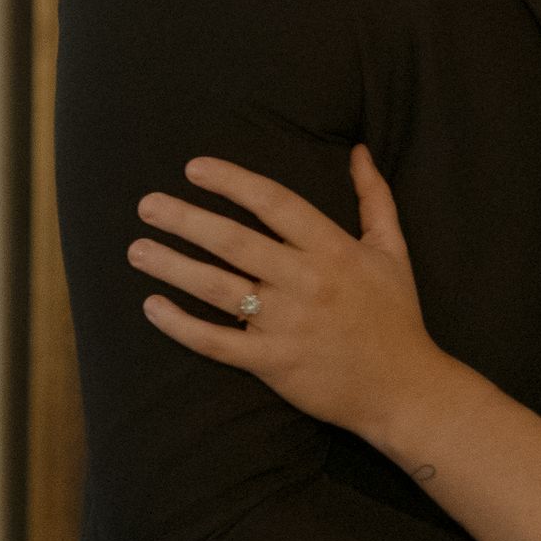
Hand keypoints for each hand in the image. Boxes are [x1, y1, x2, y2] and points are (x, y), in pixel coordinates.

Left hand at [130, 148, 440, 447]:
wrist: (404, 389)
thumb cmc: (396, 317)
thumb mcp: (393, 251)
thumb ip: (374, 198)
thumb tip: (358, 151)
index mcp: (334, 250)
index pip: (274, 203)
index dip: (232, 181)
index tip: (194, 168)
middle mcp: (306, 282)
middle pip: (233, 241)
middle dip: (184, 219)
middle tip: (146, 205)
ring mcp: (286, 324)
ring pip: (217, 288)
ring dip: (171, 266)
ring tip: (137, 249)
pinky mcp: (272, 363)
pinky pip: (216, 341)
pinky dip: (180, 325)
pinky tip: (152, 307)